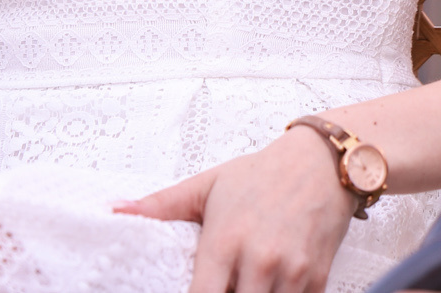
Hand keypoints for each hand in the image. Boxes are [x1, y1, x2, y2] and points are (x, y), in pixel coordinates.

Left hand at [116, 124, 355, 292]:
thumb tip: (116, 211)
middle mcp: (258, 260)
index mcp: (224, 241)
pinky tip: (270, 289)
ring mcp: (291, 271)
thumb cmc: (263, 173)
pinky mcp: (317, 277)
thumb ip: (162, 205)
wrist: (324, 160)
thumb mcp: (209, 185)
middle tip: (224, 288)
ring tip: (245, 285)